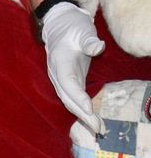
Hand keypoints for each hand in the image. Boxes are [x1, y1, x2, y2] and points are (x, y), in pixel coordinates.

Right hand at [41, 2, 105, 135]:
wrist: (60, 27)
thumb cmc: (72, 27)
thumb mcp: (82, 30)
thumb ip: (88, 40)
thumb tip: (98, 47)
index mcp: (60, 62)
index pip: (68, 83)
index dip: (77, 96)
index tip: (88, 108)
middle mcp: (58, 75)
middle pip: (68, 98)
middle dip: (82, 114)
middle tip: (98, 127)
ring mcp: (62, 81)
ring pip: (71, 103)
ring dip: (84, 117)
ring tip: (100, 129)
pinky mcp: (70, 84)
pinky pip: (75, 101)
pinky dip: (84, 112)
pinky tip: (95, 122)